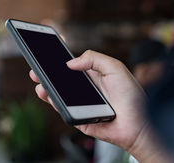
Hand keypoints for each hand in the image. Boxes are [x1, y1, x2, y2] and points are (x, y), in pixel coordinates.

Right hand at [29, 50, 147, 152]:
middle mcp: (85, 88)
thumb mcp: (115, 67)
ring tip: (38, 80)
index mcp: (94, 74)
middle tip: (36, 67)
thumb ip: (94, 59)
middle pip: (62, 79)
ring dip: (46, 86)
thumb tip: (70, 62)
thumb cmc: (131, 96)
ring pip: (58, 93)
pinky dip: (52, 101)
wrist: (137, 124)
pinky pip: (61, 108)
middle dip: (47, 72)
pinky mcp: (77, 117)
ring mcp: (80, 103)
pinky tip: (47, 93)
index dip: (60, 57)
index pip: (74, 64)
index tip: (48, 48)